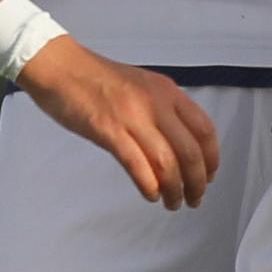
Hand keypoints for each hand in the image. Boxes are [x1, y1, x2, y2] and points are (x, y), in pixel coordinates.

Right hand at [18, 39, 219, 208]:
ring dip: (175, 189)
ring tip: (173, 203)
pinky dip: (149, 185)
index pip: (204, 129)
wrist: (59, 67)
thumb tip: (174, 146)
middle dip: (197, 182)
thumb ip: (159, 110)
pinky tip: (151, 195)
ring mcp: (131, 117)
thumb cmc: (94, 78)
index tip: (209, 176)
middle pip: (190, 151)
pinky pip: (137, 165)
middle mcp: (155, 103)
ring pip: (167, 162)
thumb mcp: (139, 86)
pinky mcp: (108, 130)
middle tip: (194, 199)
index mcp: (166, 91)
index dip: (211, 158)